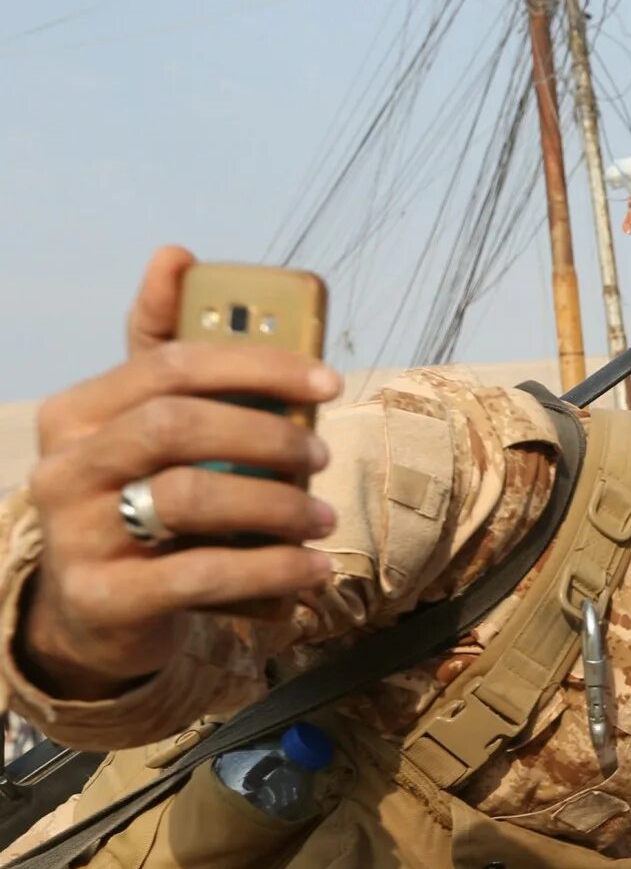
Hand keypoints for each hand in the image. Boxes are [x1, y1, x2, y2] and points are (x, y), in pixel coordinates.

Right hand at [23, 247, 341, 695]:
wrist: (97, 614)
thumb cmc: (139, 504)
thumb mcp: (146, 431)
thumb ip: (164, 354)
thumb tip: (175, 254)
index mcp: (77, 412)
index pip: (170, 365)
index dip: (256, 366)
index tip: (328, 383)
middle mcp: (65, 467)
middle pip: (177, 426)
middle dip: (267, 436)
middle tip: (321, 457)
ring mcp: (77, 535)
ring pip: (190, 499)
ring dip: (277, 507)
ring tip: (322, 518)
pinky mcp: (105, 598)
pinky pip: (202, 575)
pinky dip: (272, 570)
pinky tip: (313, 569)